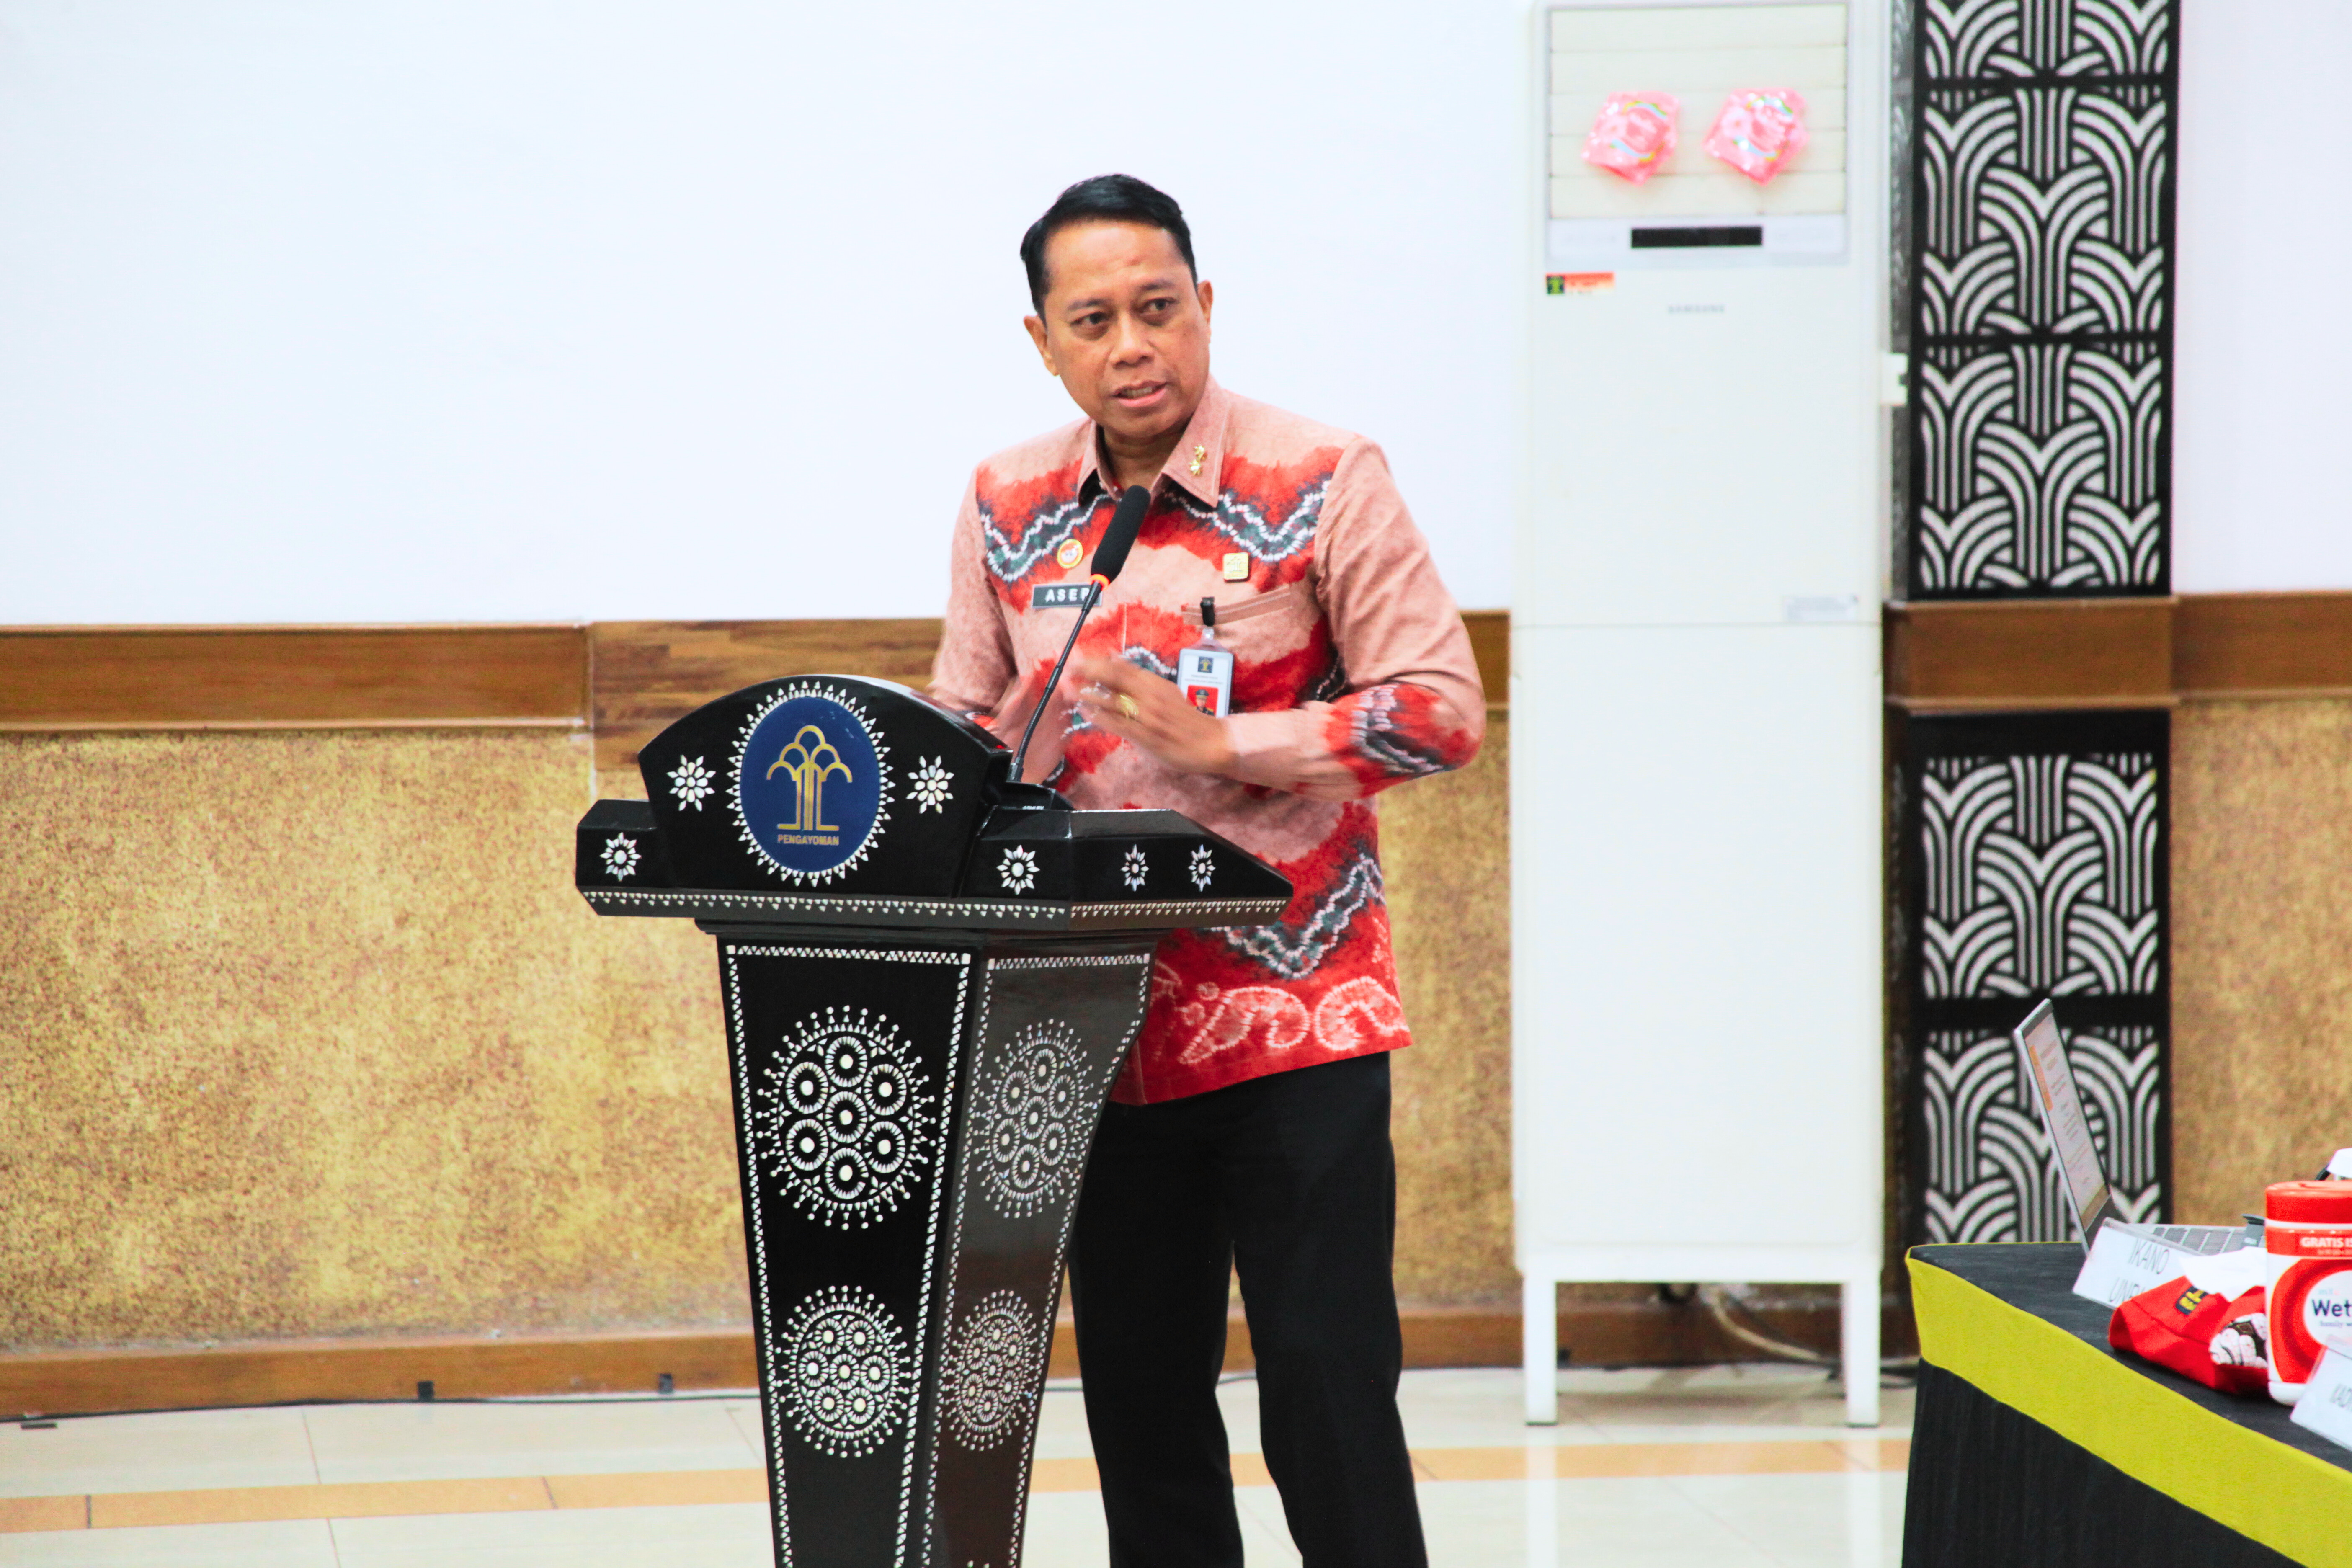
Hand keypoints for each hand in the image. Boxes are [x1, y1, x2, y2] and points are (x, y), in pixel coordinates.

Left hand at [1071, 655, 1235, 775]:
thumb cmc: (1185, 718)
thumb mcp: (1165, 691)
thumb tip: (1113, 660)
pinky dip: (1103, 718)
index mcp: (1155, 684)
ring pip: (1115, 701)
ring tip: (1069, 689)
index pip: (1122, 668)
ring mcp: (1149, 717)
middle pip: (1116, 678)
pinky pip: (1121, 725)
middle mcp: (1151, 696)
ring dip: (1090, 694)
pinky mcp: (1148, 737)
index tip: (1078, 656)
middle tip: (1068, 667)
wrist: (1211, 742)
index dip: (1098, 661)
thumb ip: (1139, 679)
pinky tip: (1087, 712)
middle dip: (1090, 671)